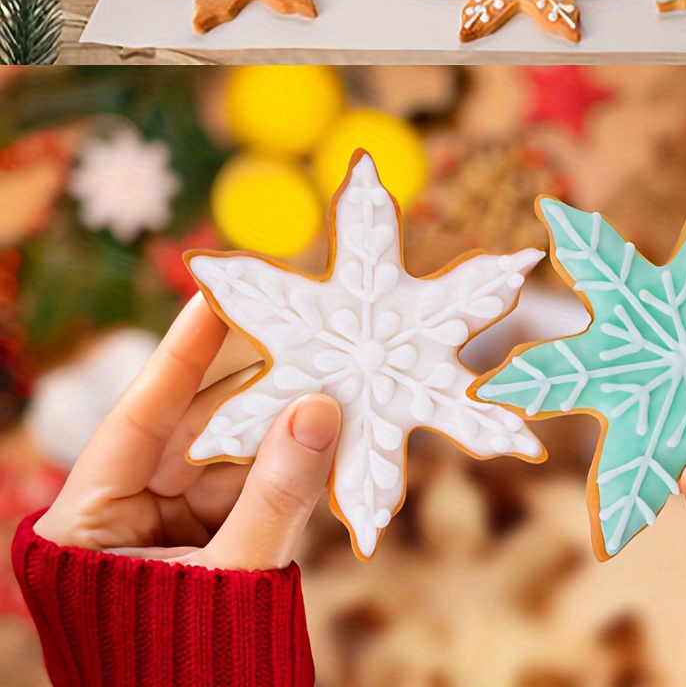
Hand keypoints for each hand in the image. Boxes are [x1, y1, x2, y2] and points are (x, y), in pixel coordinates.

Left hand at [33, 295, 341, 571]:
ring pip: (238, 455)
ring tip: (335, 379)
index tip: (214, 296)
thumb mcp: (231, 579)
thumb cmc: (182, 671)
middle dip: (257, 390)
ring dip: (287, 425)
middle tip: (305, 337)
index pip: (137, 418)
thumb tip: (321, 409)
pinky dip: (297, 466)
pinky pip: (262, 488)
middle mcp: (131, 513)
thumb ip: (277, 496)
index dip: (180, 356)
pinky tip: (335, 434)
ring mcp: (177, 527)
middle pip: (198, 430)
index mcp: (89, 521)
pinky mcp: (220, 542)